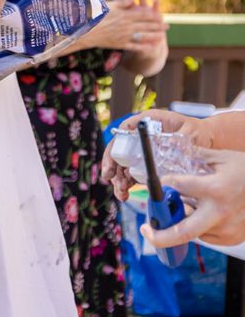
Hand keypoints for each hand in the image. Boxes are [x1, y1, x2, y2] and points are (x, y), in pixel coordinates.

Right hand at [84, 0, 166, 52]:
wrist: (87, 30)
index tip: (161, 16)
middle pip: (146, 25)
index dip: (153, 16)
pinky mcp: (120, 44)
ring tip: (162, 37)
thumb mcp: (110, 5)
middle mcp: (127, 25)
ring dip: (154, 36)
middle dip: (158, 26)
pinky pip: (135, 46)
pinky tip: (151, 47)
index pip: (143, 15)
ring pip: (143, 36)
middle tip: (167, 27)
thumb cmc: (97, 14)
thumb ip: (123, 1)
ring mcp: (124, 35)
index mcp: (125, 14)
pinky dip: (144, 46)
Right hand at [102, 108, 216, 200]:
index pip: (125, 130)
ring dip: (119, 179)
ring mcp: (143, 149)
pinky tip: (126, 194)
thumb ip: (180, 139)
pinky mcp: (147, 163)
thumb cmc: (198, 131)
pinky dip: (128, 184)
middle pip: (120, 149)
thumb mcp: (191, 132)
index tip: (111, 163)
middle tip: (112, 180)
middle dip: (113, 167)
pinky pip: (132, 174)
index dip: (115, 146)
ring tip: (122, 194)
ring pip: (124, 164)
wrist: (206, 139)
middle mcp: (142, 135)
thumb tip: (168, 146)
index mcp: (149, 121)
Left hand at [141, 149, 244, 249]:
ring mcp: (227, 230)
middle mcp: (220, 213)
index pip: (177, 188)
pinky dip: (199, 225)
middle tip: (145, 231)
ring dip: (183, 221)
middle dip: (158, 235)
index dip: (163, 184)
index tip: (154, 184)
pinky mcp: (232, 238)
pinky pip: (207, 236)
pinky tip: (203, 212)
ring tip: (186, 206)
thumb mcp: (223, 158)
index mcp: (216, 189)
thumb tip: (172, 154)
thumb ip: (196, 158)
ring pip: (192, 232)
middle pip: (181, 232)